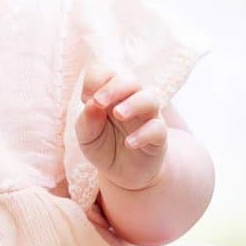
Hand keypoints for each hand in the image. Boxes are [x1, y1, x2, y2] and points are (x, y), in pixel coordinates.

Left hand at [76, 62, 169, 191]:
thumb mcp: (87, 137)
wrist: (124, 174)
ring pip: (150, 98)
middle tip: (99, 101)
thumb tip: (92, 104)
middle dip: (114, 87)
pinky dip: (143, 134)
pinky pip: (158, 129)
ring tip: (118, 114)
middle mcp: (131, 100)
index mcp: (111, 94)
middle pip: (131, 80)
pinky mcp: (159, 137)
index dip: (95, 80)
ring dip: (133, 104)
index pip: (106, 72)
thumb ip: (87, 120)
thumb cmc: (104, 147)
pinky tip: (129, 143)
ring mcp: (148, 117)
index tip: (86, 98)